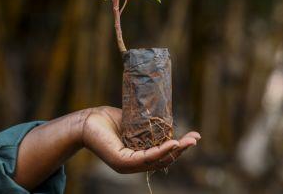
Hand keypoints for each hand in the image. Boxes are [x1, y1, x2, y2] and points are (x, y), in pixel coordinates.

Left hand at [82, 106, 200, 173]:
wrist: (86, 121)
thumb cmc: (106, 121)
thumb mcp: (133, 123)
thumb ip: (148, 125)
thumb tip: (166, 116)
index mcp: (138, 156)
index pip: (163, 155)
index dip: (179, 147)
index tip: (194, 136)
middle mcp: (134, 164)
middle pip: (164, 160)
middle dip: (182, 149)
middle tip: (196, 138)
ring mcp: (128, 165)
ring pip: (157, 161)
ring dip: (175, 151)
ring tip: (188, 141)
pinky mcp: (121, 161)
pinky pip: (145, 158)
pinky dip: (160, 151)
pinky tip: (172, 143)